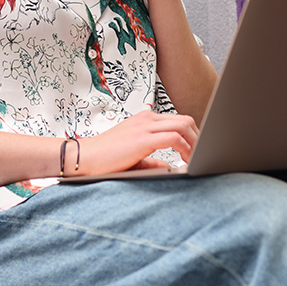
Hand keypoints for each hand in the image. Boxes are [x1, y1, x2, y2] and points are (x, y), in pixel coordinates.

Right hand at [77, 110, 198, 175]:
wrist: (82, 157)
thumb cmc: (105, 159)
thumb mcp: (133, 156)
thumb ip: (152, 160)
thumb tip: (168, 167)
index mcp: (145, 119)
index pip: (178, 120)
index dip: (193, 134)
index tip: (199, 150)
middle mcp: (147, 118)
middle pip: (186, 120)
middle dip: (199, 137)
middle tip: (203, 155)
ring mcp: (145, 126)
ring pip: (184, 125)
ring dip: (196, 142)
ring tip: (198, 158)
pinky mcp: (143, 138)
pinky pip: (174, 138)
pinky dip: (186, 148)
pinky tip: (186, 160)